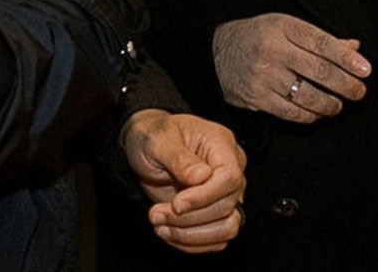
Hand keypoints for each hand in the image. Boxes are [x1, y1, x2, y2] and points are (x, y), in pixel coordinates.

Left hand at [120, 109, 246, 254]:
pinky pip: (216, 238)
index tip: (176, 204)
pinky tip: (167, 230)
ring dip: (190, 234)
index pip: (230, 177)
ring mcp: (226, 193)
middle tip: (155, 214)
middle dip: (188, 218)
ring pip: (227, 227)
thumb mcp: (158, 140)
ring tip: (159, 225)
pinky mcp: (217, 213)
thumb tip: (202, 176)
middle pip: (227, 206)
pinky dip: (190, 242)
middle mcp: (231, 170)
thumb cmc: (153, 136)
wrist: (146, 148)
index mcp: (222, 145)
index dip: (205, 196)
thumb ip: (179, 157)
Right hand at [212, 13, 370, 123]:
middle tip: (359, 92)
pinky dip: (309, 115)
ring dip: (329, 104)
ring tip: (339, 105)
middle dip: (345, 84)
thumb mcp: (285, 26)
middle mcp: (273, 50)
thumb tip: (354, 47)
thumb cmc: (257, 37)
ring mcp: (263, 76)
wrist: (215, 52)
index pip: (322, 43)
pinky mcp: (255, 98)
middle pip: (318, 71)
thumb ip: (320, 38)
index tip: (365, 70)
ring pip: (306, 95)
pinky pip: (290, 112)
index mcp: (283, 27)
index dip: (347, 58)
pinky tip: (318, 113)